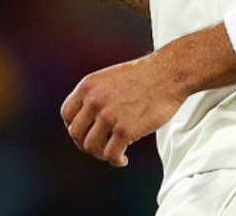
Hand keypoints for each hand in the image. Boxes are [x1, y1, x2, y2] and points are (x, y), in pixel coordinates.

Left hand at [59, 53, 187, 167]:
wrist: (169, 74)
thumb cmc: (145, 76)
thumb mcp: (111, 77)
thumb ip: (96, 95)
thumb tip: (88, 119)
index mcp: (88, 85)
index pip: (67, 114)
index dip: (75, 127)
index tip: (87, 133)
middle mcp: (94, 100)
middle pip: (75, 133)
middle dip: (86, 143)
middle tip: (101, 146)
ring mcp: (109, 115)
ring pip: (90, 147)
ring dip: (101, 154)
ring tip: (114, 153)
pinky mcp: (125, 130)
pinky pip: (111, 155)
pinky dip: (116, 161)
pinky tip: (123, 159)